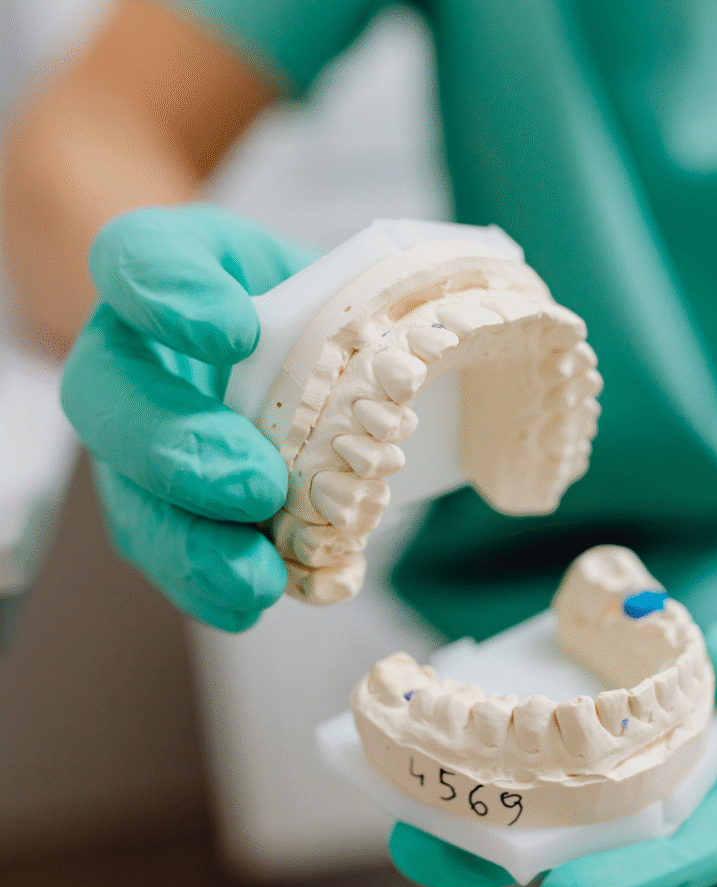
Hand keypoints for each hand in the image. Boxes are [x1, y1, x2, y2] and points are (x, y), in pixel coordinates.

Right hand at [61, 204, 315, 630]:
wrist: (290, 353)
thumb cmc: (309, 308)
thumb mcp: (332, 276)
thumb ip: (353, 297)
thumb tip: (412, 356)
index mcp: (166, 274)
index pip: (137, 260)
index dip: (169, 295)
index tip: (234, 333)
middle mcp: (132, 356)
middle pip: (108, 396)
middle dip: (178, 450)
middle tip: (254, 485)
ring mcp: (137, 438)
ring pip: (127, 493)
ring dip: (188, 544)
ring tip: (255, 577)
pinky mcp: (161, 505)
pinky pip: (164, 550)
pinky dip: (206, 586)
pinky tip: (249, 601)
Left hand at [389, 462, 716, 886]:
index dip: (649, 874)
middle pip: (647, 833)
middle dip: (544, 850)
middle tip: (438, 850)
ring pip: (623, 799)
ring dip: (532, 807)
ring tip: (431, 810)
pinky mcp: (702, 720)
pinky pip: (627, 747)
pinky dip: (562, 749)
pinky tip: (495, 739)